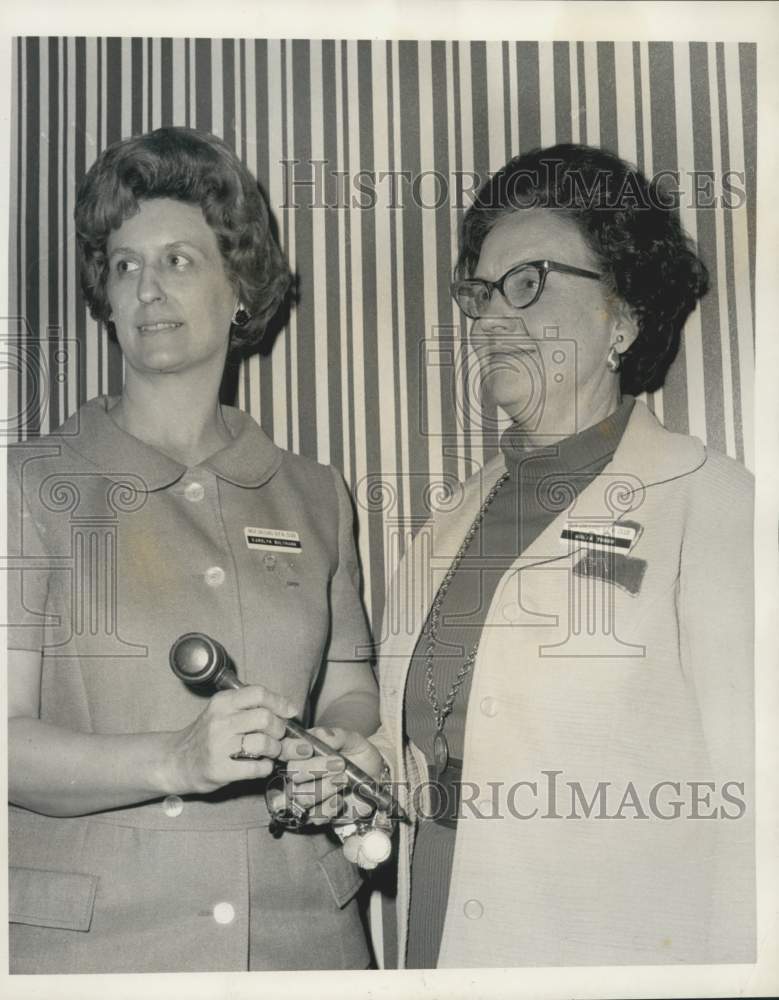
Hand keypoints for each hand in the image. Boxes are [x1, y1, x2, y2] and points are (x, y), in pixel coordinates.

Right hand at [164, 685, 297, 793]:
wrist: (176, 761)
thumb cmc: (207, 736)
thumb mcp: (224, 713)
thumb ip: (252, 709)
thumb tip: (292, 713)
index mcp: (223, 702)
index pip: (259, 693)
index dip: (280, 702)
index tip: (290, 712)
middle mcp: (220, 720)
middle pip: (266, 718)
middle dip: (279, 729)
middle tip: (277, 737)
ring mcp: (218, 745)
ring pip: (263, 742)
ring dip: (275, 750)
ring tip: (269, 752)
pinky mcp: (219, 769)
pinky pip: (257, 768)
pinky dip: (266, 767)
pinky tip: (260, 766)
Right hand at [278, 727, 384, 825]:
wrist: (374, 776)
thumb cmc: (359, 754)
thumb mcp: (353, 740)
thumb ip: (337, 736)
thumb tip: (322, 734)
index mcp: (303, 752)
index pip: (285, 749)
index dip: (292, 750)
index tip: (309, 749)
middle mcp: (301, 774)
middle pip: (293, 774)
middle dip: (314, 769)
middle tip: (339, 764)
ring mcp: (307, 796)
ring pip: (302, 797)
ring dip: (323, 789)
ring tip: (344, 780)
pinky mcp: (318, 814)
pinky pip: (315, 816)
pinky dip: (329, 808)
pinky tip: (341, 799)